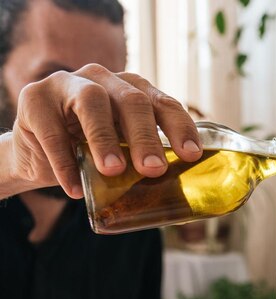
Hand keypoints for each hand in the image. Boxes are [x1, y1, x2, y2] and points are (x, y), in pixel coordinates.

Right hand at [1, 63, 201, 197]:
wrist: (39, 155)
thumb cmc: (91, 152)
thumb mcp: (123, 152)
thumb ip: (146, 159)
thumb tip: (184, 192)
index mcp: (131, 89)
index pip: (162, 103)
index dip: (179, 127)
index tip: (191, 154)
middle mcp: (102, 79)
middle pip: (131, 101)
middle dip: (145, 136)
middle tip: (154, 169)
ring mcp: (67, 84)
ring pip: (92, 102)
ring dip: (105, 138)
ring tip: (113, 170)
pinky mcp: (34, 98)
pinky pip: (51, 129)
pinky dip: (64, 162)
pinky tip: (75, 188)